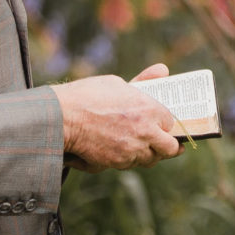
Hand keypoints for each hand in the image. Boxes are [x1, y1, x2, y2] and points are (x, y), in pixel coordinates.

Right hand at [56, 63, 183, 170]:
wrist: (62, 118)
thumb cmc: (88, 95)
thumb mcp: (118, 83)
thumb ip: (144, 81)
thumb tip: (162, 70)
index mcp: (150, 109)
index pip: (171, 122)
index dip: (168, 123)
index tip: (165, 124)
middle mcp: (146, 132)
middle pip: (170, 148)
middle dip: (170, 146)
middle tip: (168, 144)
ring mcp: (132, 150)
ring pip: (149, 159)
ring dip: (149, 154)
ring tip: (143, 146)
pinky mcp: (116, 162)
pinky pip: (130, 164)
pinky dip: (129, 159)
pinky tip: (123, 150)